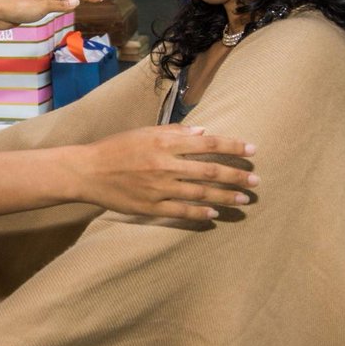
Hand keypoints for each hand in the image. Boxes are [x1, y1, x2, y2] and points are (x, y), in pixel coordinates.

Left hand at [0, 0, 102, 28]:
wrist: (1, 13)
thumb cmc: (20, 8)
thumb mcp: (44, 7)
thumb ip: (60, 5)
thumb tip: (76, 2)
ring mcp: (43, 1)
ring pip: (63, 0)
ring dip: (74, 0)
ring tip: (85, 0)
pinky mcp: (37, 8)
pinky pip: (56, 6)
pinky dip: (64, 6)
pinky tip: (65, 8)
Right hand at [72, 125, 257, 220]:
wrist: (87, 171)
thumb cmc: (116, 147)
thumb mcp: (145, 132)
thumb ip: (175, 132)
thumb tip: (204, 131)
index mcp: (165, 142)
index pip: (208, 143)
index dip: (233, 146)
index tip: (253, 150)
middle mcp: (165, 164)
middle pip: (210, 170)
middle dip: (237, 175)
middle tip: (256, 180)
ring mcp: (159, 188)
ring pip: (201, 193)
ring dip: (226, 196)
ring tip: (244, 199)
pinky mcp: (151, 207)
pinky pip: (181, 212)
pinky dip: (200, 213)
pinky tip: (214, 214)